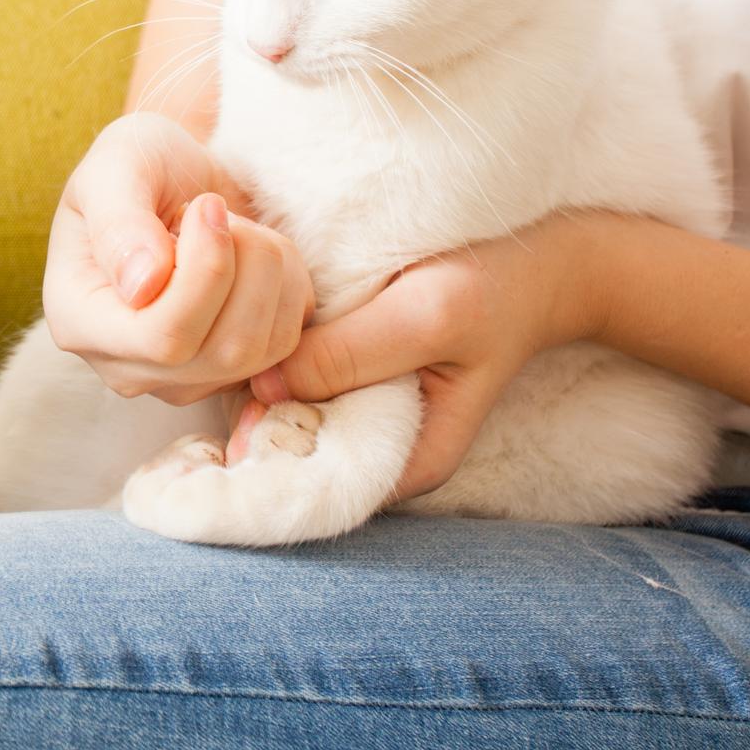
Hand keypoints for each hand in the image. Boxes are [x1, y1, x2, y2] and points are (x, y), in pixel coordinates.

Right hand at [42, 113, 314, 403]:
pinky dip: (288, 289)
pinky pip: (287, 347)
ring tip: (236, 228)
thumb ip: (119, 222)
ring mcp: (182, 379)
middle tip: (219, 209)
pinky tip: (254, 256)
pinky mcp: (232, 374)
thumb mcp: (116, 164)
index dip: (206, 273)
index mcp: (80, 321)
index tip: (207, 205)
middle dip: (243, 266)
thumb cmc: (139, 164)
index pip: (161, 338)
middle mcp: (127, 366)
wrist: (175, 179)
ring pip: (258, 351)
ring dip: (269, 272)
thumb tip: (142, 287)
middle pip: (218, 351)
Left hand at [246, 217, 607, 498]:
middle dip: (249, 420)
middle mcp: (379, 451)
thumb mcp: (428, 316)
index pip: (316, 488)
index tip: (229, 413)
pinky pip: (296, 384)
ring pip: (285, 417)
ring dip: (254, 386)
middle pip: (290, 455)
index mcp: (408, 463)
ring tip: (227, 345)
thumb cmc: (491, 289)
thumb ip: (349, 355)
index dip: (264, 458)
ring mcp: (363, 415)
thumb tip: (261, 385)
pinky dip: (271, 363)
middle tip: (214, 367)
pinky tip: (249, 332)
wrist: (535, 261)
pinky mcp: (351, 378)